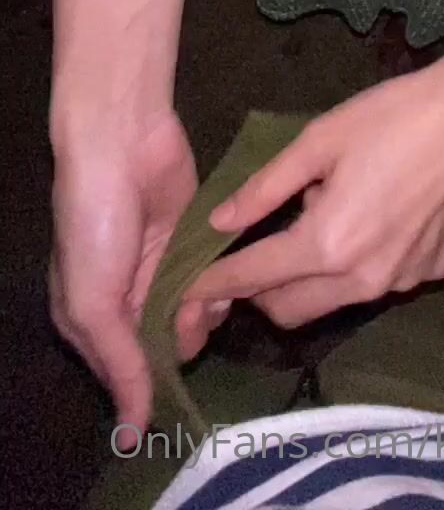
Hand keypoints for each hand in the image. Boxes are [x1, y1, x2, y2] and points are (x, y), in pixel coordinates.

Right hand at [50, 107, 224, 442]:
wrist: (122, 141)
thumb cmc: (95, 223)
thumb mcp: (93, 301)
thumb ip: (119, 363)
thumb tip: (131, 433)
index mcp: (91, 317)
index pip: (126, 373)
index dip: (151, 384)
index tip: (174, 388)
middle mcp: (128, 298)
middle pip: (167, 346)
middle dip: (181, 341)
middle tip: (186, 318)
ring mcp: (164, 267)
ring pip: (196, 315)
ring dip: (204, 313)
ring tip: (202, 294)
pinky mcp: (196, 240)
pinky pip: (215, 278)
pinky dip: (221, 283)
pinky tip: (221, 276)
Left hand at [187, 41, 443, 327]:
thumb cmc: (394, 117)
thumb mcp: (319, 140)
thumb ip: (266, 188)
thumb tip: (220, 221)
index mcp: (328, 244)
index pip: (252, 277)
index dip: (213, 284)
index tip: (185, 288)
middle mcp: (363, 280)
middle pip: (288, 311)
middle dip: (257, 292)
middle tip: (249, 251)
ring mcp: (401, 283)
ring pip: (333, 302)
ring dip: (309, 276)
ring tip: (323, 213)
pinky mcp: (429, 274)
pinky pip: (376, 282)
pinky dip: (357, 262)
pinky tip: (373, 214)